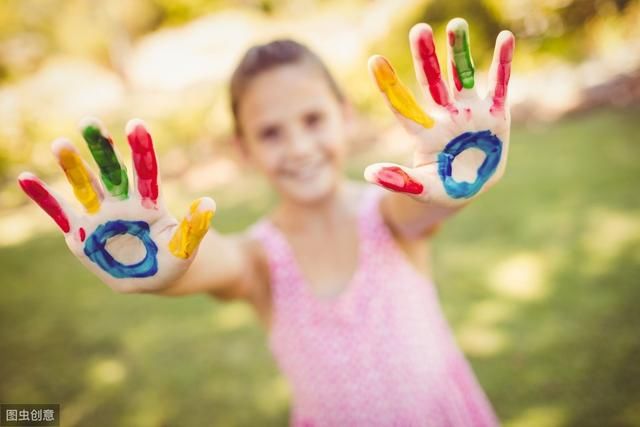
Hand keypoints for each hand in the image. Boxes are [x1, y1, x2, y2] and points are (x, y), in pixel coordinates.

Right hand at [18, 118, 215, 292]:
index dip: (141, 150)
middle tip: (90, 122)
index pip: (145, 172)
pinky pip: (58, 212)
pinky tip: (25, 177)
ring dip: (72, 167)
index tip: (136, 124)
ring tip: (60, 144)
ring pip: (85, 186)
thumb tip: (210, 204)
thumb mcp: (185, 248)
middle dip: (101, 149)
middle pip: (111, 172)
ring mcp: (99, 216)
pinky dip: (43, 198)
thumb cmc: (172, 260)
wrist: (152, 277)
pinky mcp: (80, 232)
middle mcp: (122, 203)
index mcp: (149, 204)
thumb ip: (194, 228)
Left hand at [364, 18, 514, 206]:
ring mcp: (470, 111)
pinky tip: (506, 38)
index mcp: (425, 134)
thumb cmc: (442, 187)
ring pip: (463, 76)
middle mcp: (445, 116)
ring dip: (460, 52)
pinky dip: (504, 63)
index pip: (404, 107)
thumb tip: (368, 174)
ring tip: (456, 24)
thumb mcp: (422, 188)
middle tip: (418, 30)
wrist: (471, 186)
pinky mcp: (495, 113)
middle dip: (425, 58)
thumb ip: (399, 181)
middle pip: (433, 83)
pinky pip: (500, 84)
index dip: (390, 86)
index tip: (374, 61)